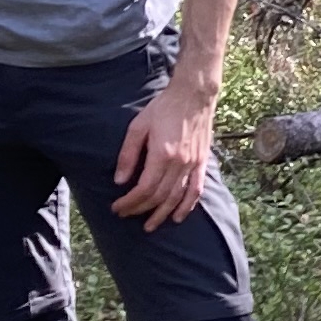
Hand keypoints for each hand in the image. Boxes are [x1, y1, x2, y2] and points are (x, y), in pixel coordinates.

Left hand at [111, 80, 216, 228]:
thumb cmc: (163, 108)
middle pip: (159, 196)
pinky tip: (178, 216)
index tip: (117, 207)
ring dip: (162, 214)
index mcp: (162, 154)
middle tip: (126, 215)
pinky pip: (196, 190)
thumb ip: (128, 154)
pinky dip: (187, 206)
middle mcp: (180, 163)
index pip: (144, 188)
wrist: (194, 95)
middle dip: (141, 209)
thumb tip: (120, 180)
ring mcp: (193, 164)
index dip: (130, 202)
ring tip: (150, 225)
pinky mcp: (202, 162)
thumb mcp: (138, 126)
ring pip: (177, 197)